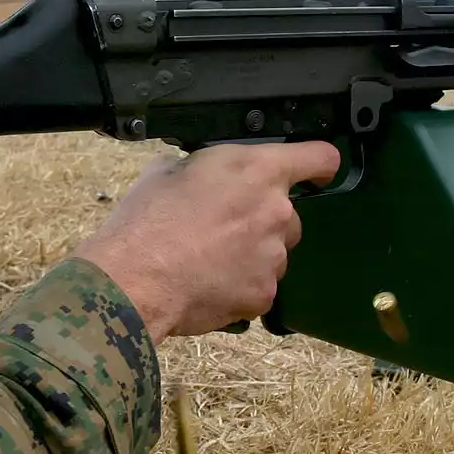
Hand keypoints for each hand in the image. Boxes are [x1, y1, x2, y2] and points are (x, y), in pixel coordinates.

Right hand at [72, 141, 341, 338]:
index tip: (315, 174)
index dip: (318, 166)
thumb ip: (204, 169)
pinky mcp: (264, 294)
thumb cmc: (145, 221)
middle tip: (222, 229)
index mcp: (257, 170)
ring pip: (274, 254)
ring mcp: (273, 256)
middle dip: (263, 221)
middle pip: (288, 215)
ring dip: (252, 256)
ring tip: (207, 261)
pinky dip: (240, 288)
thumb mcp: (170, 170)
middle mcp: (276, 211)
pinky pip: (260, 288)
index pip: (319, 158)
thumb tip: (204, 176)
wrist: (134, 279)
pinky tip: (207, 285)